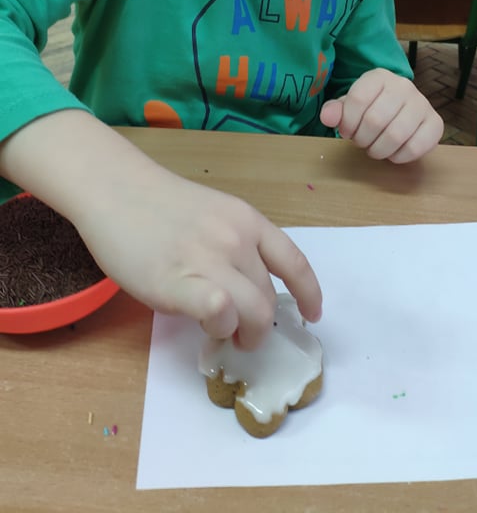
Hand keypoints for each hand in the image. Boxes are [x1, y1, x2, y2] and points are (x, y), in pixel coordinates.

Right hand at [0, 110, 321, 350]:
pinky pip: (218, 313)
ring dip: (242, 335)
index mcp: (248, 221)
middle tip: (240, 336)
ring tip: (223, 335)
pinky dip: (219, 327)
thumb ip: (232, 246)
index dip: (309, 294)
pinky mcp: (178, 283)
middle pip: (268, 298)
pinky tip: (206, 326)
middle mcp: (236, 240)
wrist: (115, 188)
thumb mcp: (212, 214)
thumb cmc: (158, 203)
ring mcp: (210, 260)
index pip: (295, 263)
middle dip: (259, 326)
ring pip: (253, 314)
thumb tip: (245, 288)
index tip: (312, 316)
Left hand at [320, 68, 443, 163]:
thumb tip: (327, 117)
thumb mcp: (350, 106)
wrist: (400, 108)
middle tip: (362, 142)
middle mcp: (403, 86)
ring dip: (379, 150)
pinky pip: (416, 147)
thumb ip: (335, 110)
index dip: (347, 123)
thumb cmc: (371, 108)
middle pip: (375, 120)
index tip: (347, 131)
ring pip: (396, 135)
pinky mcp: (435, 123)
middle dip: (362, 139)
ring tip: (375, 148)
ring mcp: (422, 103)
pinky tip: (393, 153)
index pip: (357, 100)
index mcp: (379, 77)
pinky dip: (399, 157)